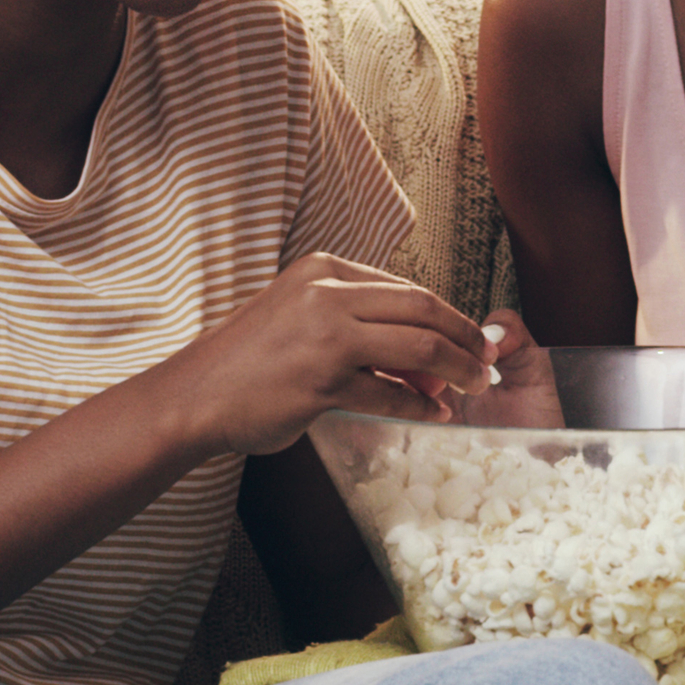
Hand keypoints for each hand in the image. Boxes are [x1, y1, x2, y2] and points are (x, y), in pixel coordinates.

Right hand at [159, 252, 495, 458]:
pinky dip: (419, 407)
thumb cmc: (247, 362)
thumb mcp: (299, 316)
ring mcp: (325, 335)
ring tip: (476, 388)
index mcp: (324, 269)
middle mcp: (327, 293)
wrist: (194, 396)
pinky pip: (390, 394)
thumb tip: (417, 349)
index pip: (406, 288)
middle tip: (490, 362)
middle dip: (466, 337)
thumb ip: (352, 321)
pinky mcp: (322, 380)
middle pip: (423, 309)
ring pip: (418, 348)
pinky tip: (433, 416)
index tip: (473, 338)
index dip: (449, 315)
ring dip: (456, 371)